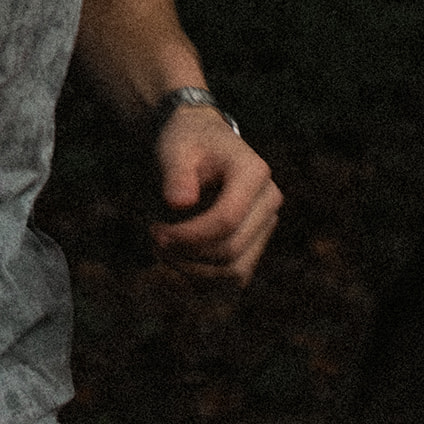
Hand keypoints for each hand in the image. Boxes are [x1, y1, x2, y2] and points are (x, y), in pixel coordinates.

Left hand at [150, 107, 281, 286]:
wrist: (201, 145)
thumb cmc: (186, 144)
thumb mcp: (175, 148)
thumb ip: (176, 172)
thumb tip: (180, 203)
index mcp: (254, 173)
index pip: (226, 220)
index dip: (188, 236)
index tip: (155, 232)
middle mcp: (269, 201)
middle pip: (230, 251)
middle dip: (187, 255)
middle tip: (154, 240)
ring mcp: (265, 226)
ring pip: (234, 273)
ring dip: (193, 272)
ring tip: (163, 250)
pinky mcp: (255, 246)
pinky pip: (232, 279)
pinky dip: (202, 278)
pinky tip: (177, 260)